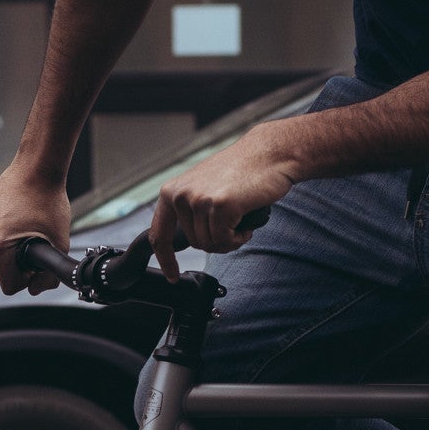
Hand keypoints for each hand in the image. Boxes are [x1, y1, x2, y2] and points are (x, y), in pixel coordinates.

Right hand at [0, 165, 71, 295]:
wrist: (37, 168)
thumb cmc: (49, 200)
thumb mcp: (59, 242)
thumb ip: (49, 274)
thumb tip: (36, 289)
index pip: (7, 285)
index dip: (26, 282)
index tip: (37, 269)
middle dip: (13, 273)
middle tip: (32, 260)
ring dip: (3, 262)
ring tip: (24, 250)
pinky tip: (17, 234)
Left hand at [147, 132, 295, 276]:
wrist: (269, 154)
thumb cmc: (241, 171)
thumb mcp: (202, 187)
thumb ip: (188, 209)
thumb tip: (182, 239)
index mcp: (172, 191)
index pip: (159, 235)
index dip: (165, 259)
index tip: (173, 275)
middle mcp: (181, 195)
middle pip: (195, 244)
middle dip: (216, 241)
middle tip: (233, 225)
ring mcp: (199, 200)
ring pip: (210, 245)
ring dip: (229, 240)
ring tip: (240, 220)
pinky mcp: (220, 206)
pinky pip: (225, 241)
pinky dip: (239, 238)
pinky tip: (246, 223)